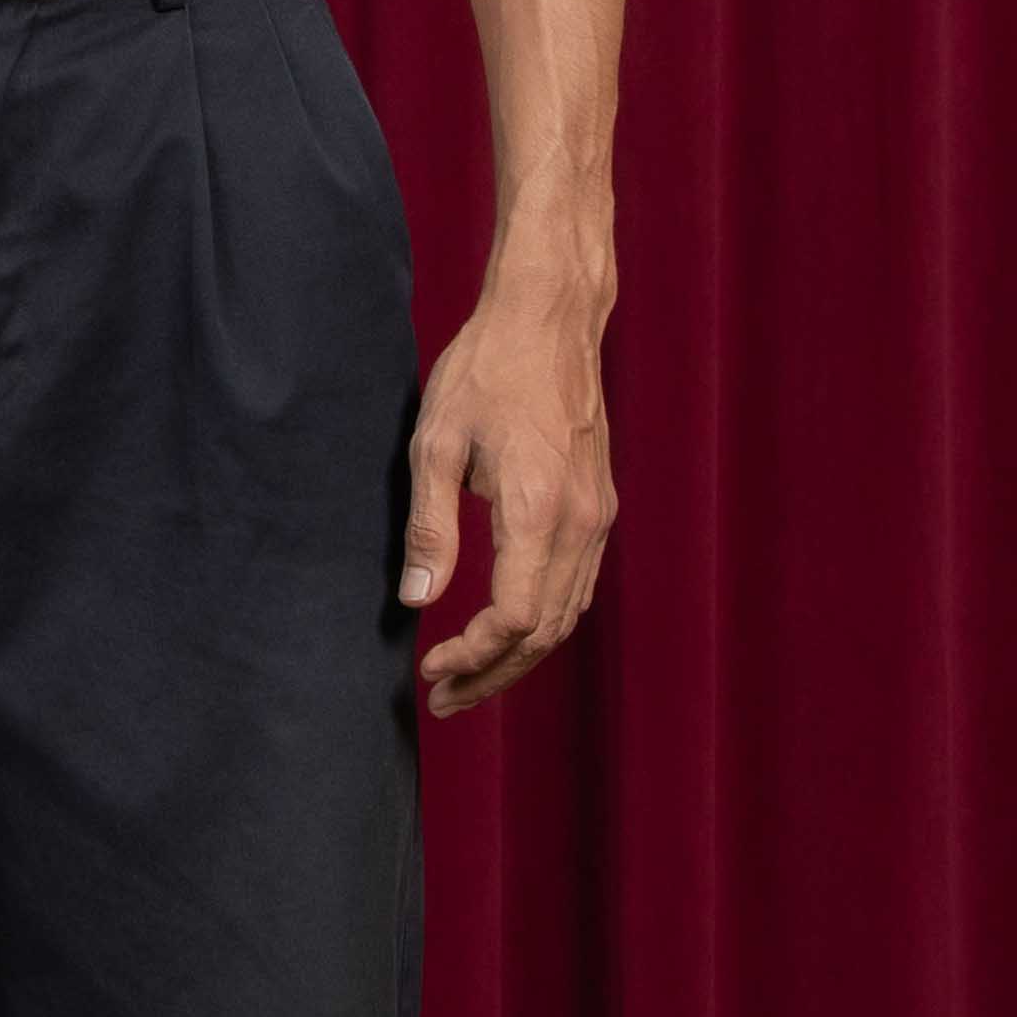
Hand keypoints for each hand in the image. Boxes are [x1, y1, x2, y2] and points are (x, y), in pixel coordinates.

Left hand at [398, 279, 616, 717]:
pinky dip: (542, 623)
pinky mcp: (599, 506)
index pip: (515, 618)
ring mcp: (597, 516)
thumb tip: (417, 599)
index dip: (474, 656)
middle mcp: (581, 522)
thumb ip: (429, 527)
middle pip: (545, 632)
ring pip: (567, 616)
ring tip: (467, 678)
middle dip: (493, 675)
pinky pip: (576, 587)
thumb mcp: (435, 444)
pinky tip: (504, 632)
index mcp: (539, 510)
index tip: (430, 667)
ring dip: (518, 657)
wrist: (549, 318)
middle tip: (443, 698)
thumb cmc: (486, 370)